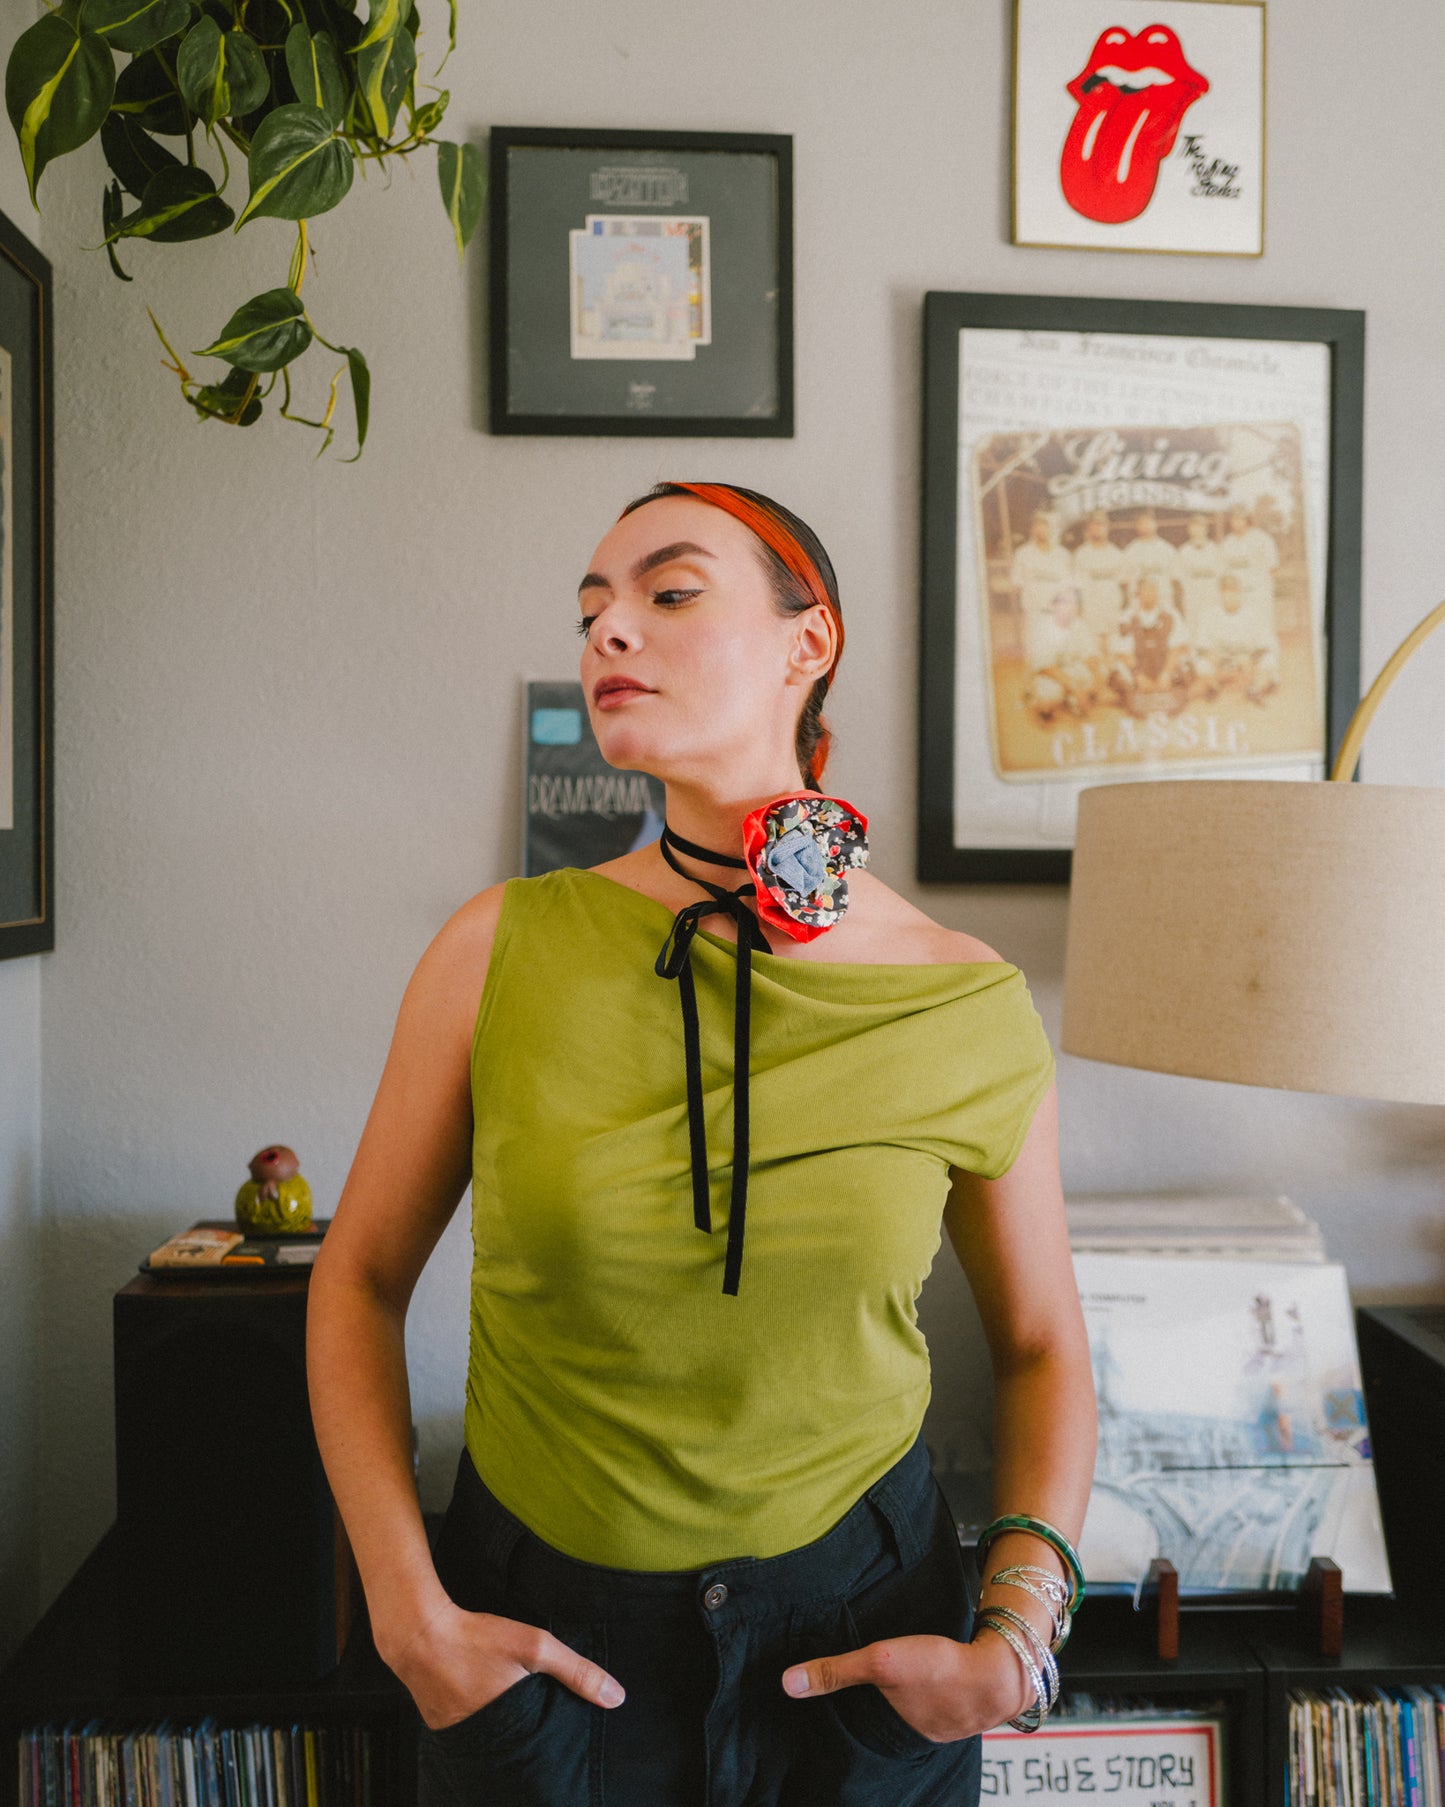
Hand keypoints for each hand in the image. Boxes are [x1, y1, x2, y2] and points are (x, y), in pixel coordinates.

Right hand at [384, 1597, 624, 1730]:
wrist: (420, 1635)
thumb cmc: (478, 1640)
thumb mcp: (535, 1648)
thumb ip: (576, 1672)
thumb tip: (617, 1698)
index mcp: (511, 1731)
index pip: (540, 1756)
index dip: (554, 1752)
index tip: (567, 1752)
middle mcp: (484, 1743)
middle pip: (518, 1749)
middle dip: (532, 1743)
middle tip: (544, 1731)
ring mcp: (460, 1738)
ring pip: (495, 1740)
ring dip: (507, 1733)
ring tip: (520, 1719)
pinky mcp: (442, 1726)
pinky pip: (472, 1731)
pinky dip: (483, 1721)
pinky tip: (488, 1704)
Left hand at [781, 1631, 1029, 1741]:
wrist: (1002, 1669)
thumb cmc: (941, 1668)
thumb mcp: (881, 1662)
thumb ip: (836, 1671)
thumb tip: (787, 1683)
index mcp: (895, 1731)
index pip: (860, 1727)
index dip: (846, 1715)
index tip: (830, 1708)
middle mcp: (918, 1733)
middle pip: (885, 1720)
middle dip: (873, 1705)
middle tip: (861, 1687)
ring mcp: (944, 1720)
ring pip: (912, 1709)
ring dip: (905, 1696)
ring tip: (895, 1678)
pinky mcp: (962, 1701)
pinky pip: (937, 1696)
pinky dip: (930, 1687)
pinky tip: (930, 1671)